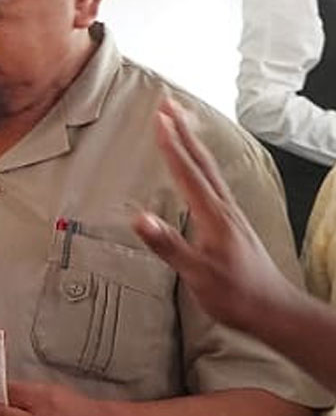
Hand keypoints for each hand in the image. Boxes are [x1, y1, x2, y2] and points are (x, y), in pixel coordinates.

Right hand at [134, 100, 298, 334]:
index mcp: (214, 217)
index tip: (158, 118)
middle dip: (182, 131)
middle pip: (201, 162)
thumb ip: (169, 245)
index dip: (171, 144)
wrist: (274, 310)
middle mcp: (225, 210)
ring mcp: (231, 215)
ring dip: (192, 144)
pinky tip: (197, 168)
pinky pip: (213, 183)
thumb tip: (141, 219)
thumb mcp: (197, 275)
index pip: (187, 173)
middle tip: (168, 105)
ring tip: (179, 125)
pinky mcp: (232, 223)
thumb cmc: (238, 296)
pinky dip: (200, 165)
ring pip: (208, 169)